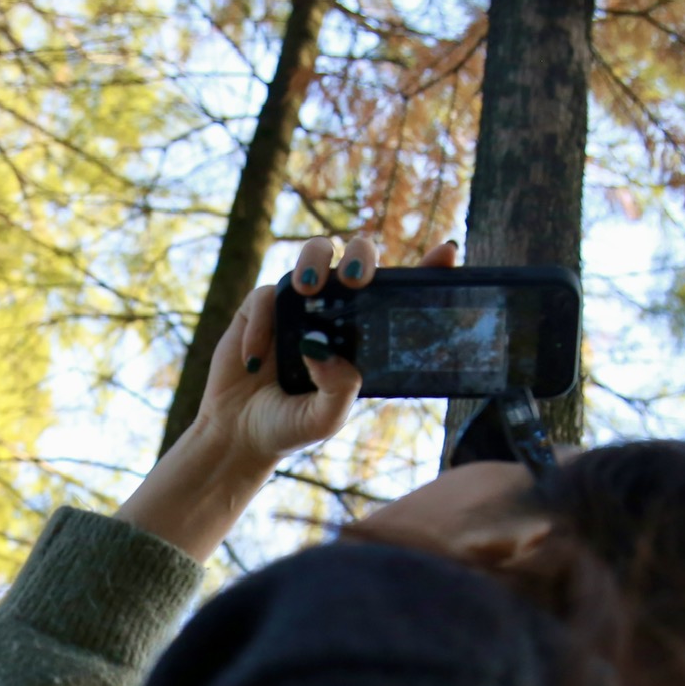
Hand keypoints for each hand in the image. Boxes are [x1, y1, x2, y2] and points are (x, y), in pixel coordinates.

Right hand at [119, 235, 461, 560]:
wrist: (236, 434)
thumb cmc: (289, 426)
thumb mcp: (324, 419)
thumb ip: (338, 389)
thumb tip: (328, 350)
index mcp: (365, 335)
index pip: (401, 294)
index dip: (428, 268)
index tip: (448, 251)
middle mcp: (336, 312)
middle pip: (359, 259)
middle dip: (362, 259)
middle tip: (356, 282)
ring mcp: (299, 305)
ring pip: (316, 253)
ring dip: (316, 260)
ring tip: (309, 288)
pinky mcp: (262, 307)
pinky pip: (267, 295)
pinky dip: (262, 324)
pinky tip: (256, 361)